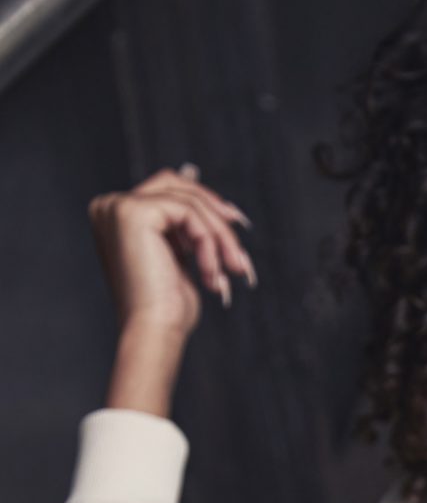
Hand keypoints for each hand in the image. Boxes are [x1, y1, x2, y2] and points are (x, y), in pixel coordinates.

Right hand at [91, 167, 257, 416]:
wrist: (154, 332)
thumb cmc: (168, 308)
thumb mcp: (178, 254)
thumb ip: (180, 218)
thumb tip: (191, 170)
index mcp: (116, 215)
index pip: (167, 189)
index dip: (205, 204)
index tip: (237, 224)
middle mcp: (110, 206)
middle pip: (177, 186)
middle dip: (216, 216)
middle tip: (240, 251)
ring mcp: (117, 206)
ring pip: (188, 200)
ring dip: (220, 237)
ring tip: (234, 271)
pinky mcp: (132, 212)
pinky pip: (188, 212)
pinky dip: (209, 242)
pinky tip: (212, 274)